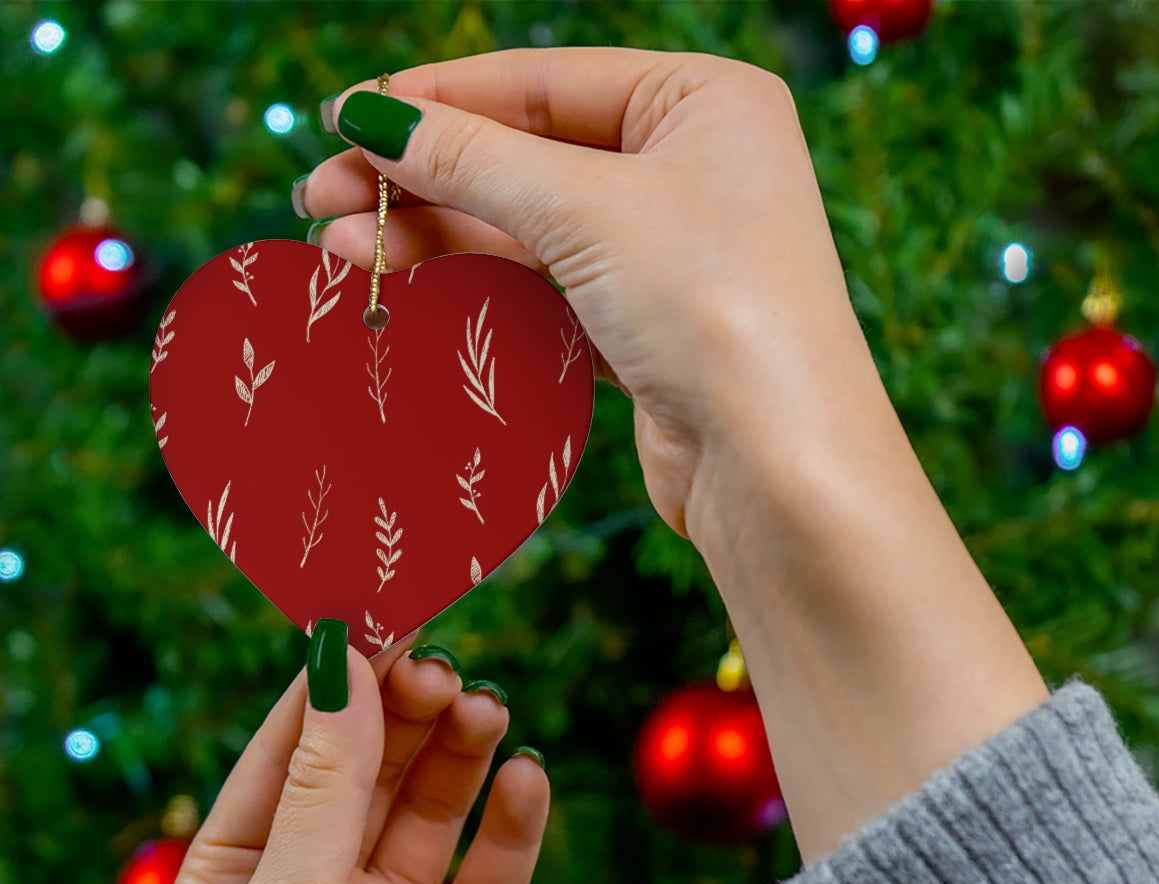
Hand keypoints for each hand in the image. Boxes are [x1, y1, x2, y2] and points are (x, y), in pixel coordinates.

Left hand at [167, 631, 549, 883]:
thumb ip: (325, 784)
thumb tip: (341, 659)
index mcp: (240, 874)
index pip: (292, 748)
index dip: (338, 679)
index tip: (385, 610)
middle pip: (370, 769)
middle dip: (406, 713)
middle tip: (445, 668)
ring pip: (432, 812)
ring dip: (461, 756)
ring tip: (488, 711)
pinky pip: (491, 877)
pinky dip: (512, 826)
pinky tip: (527, 780)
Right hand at [301, 47, 875, 544]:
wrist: (778, 466)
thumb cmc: (712, 307)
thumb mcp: (585, 209)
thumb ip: (472, 159)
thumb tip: (371, 116)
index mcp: (702, 101)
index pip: (542, 82)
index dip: (436, 99)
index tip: (343, 117)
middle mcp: (690, 169)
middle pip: (526, 158)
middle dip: (421, 179)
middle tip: (319, 199)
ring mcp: (668, 254)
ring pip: (528, 231)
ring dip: (436, 239)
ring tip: (342, 254)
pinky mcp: (646, 329)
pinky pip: (545, 292)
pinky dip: (479, 291)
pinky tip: (411, 291)